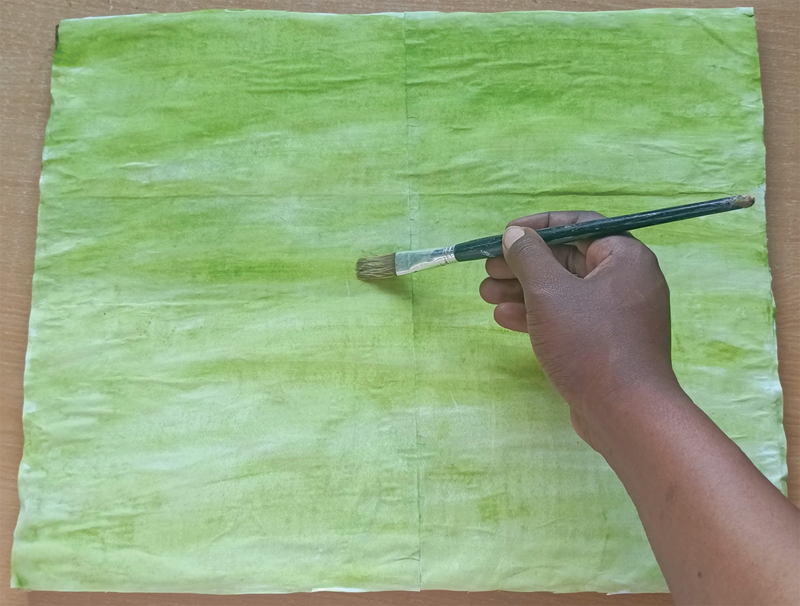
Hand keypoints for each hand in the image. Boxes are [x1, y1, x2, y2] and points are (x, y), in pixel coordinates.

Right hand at [479, 212, 677, 448]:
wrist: (626, 414)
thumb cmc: (589, 344)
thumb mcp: (550, 293)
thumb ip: (528, 257)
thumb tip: (514, 234)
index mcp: (625, 257)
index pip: (579, 225)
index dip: (538, 226)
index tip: (506, 233)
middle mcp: (625, 280)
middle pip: (567, 259)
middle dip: (523, 264)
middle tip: (488, 268)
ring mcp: (616, 315)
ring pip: (563, 291)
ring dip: (522, 290)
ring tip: (485, 293)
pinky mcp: (604, 342)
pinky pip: (568, 318)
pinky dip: (537, 315)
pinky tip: (504, 317)